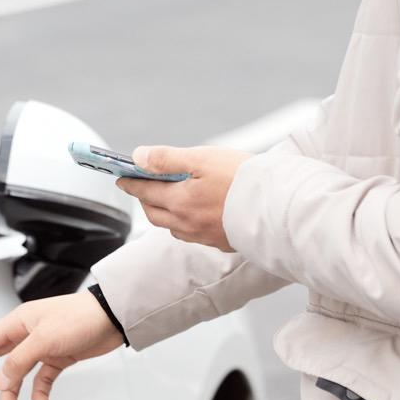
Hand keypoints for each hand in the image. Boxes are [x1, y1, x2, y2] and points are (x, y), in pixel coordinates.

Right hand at [0, 289, 124, 399]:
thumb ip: (20, 362)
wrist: (113, 318)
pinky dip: (39, 391)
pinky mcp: (59, 356)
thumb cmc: (80, 318)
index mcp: (18, 323)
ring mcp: (42, 346)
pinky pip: (41, 378)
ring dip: (12, 392)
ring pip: (17, 373)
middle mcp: (26, 334)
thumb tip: (2, 382)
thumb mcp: (44, 340)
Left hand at [114, 144, 250, 250]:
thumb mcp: (202, 159)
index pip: (146, 191)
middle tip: (141, 188)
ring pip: (173, 227)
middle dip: (145, 200)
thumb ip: (167, 159)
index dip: (131, 183)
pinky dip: (184, 224)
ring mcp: (203, 236)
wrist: (277, 206)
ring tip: (165, 201)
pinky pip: (192, 235)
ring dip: (163, 213)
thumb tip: (138, 158)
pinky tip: (193, 216)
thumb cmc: (242, 179)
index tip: (122, 178)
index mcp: (180, 202)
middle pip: (155, 213)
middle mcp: (187, 223)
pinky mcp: (220, 242)